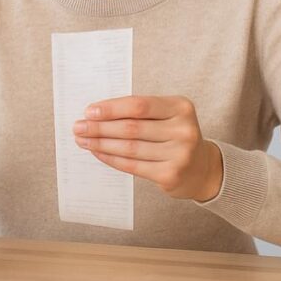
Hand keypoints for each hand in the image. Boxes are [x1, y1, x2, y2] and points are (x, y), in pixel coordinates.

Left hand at [72, 95, 222, 201]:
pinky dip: (111, 158)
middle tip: (78, 127)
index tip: (89, 111)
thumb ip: (140, 112)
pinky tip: (97, 152)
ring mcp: (179, 154)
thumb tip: (97, 113)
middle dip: (100, 127)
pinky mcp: (170, 175)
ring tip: (83, 140)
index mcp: (181, 107)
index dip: (111, 108)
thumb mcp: (167, 116)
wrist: (201, 168)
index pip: (139, 105)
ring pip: (129, 148)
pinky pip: (132, 165)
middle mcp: (183, 130)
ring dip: (100, 143)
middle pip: (131, 128)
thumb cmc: (175, 135)